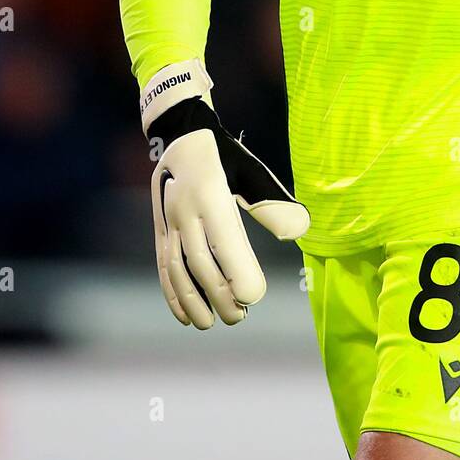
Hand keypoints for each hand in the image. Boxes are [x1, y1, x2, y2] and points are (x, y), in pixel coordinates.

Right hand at [150, 101, 309, 328]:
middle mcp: (185, 209)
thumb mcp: (251, 169)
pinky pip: (163, 265)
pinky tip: (186, 316)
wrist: (180, 135)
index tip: (253, 297)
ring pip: (177, 268)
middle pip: (200, 261)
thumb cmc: (224, 155)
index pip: (223, 240)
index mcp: (210, 193)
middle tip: (240, 317)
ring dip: (194, 300)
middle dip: (219, 294)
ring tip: (213, 323)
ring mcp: (167, 221)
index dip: (236, 271)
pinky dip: (172, 294)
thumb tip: (301, 230)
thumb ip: (272, 202)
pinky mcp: (159, 230)